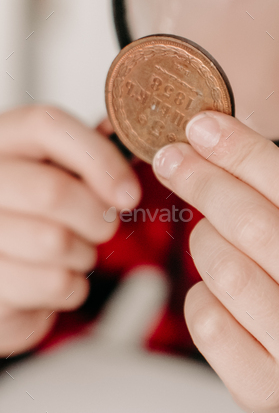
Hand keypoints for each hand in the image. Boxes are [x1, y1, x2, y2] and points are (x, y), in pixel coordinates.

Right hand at [0, 105, 140, 353]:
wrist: (4, 278)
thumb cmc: (34, 218)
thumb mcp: (56, 172)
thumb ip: (88, 153)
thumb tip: (132, 139)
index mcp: (1, 141)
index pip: (46, 125)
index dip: (98, 156)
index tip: (128, 192)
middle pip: (53, 190)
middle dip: (96, 216)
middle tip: (102, 226)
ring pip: (55, 242)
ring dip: (83, 253)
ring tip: (72, 251)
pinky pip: (54, 283)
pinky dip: (73, 287)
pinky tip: (55, 277)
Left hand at [152, 111, 278, 412]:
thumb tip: (211, 135)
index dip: (243, 151)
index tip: (200, 124)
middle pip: (255, 226)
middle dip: (205, 182)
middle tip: (172, 159)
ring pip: (224, 270)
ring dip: (204, 242)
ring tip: (215, 242)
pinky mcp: (265, 390)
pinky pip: (205, 318)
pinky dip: (200, 294)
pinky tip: (220, 297)